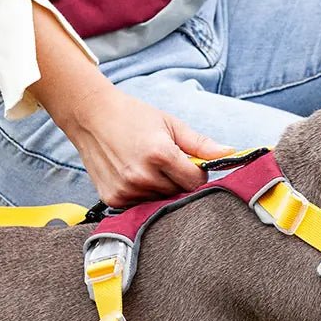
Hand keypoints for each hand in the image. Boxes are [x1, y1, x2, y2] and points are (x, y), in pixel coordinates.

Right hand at [63, 80, 233, 205]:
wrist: (90, 116)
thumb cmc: (132, 116)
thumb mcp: (170, 124)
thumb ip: (200, 144)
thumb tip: (229, 153)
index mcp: (160, 155)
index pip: (195, 182)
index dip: (196, 173)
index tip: (187, 163)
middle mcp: (142, 176)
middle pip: (178, 193)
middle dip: (178, 180)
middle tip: (164, 162)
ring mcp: (126, 190)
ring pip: (160, 201)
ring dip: (160, 189)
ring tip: (146, 166)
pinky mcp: (113, 198)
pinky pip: (140, 205)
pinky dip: (142, 194)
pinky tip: (133, 175)